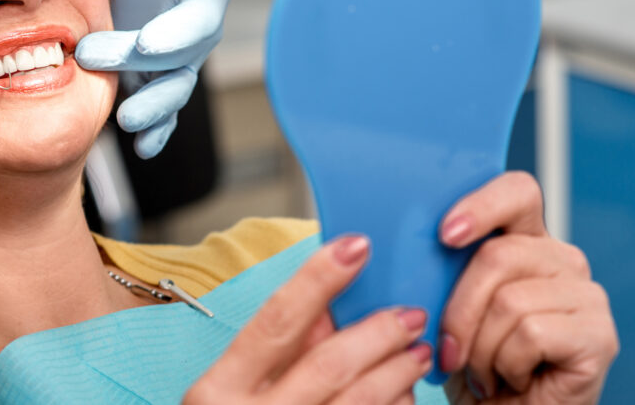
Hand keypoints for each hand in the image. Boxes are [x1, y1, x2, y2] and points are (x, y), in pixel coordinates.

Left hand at [76, 0, 234, 157]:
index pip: (198, 19)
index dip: (177, 34)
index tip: (148, 43)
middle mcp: (193, 32)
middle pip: (178, 61)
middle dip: (142, 68)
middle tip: (93, 57)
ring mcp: (170, 61)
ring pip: (171, 93)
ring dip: (153, 111)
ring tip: (127, 122)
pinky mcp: (146, 79)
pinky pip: (159, 111)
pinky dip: (156, 132)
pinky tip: (143, 147)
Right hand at [185, 235, 431, 403]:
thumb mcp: (232, 392)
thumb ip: (274, 350)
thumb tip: (328, 305)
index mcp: (216, 392)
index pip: (275, 321)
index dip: (318, 279)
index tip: (357, 246)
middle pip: (329, 363)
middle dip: (379, 332)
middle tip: (409, 314)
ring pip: (360, 403)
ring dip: (398, 372)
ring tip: (417, 352)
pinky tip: (405, 395)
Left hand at [437, 172, 618, 403]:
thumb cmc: (467, 366)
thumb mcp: (443, 307)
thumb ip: (439, 268)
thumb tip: (402, 242)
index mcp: (525, 242)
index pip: (517, 192)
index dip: (481, 205)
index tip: (445, 235)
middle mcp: (562, 261)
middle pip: (498, 255)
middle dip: (459, 311)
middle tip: (450, 351)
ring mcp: (587, 296)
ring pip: (510, 300)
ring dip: (480, 348)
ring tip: (483, 371)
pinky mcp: (599, 336)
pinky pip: (531, 333)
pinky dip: (505, 364)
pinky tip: (511, 379)